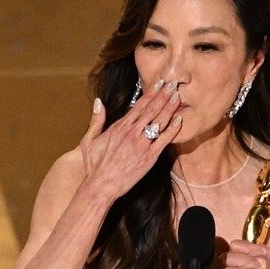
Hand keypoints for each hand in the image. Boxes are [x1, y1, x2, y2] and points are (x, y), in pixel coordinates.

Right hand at [79, 80, 181, 199]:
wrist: (100, 186)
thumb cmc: (94, 166)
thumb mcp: (89, 140)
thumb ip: (96, 120)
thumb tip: (98, 102)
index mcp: (119, 127)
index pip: (139, 105)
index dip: (151, 93)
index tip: (159, 83)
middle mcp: (132, 133)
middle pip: (151, 110)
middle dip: (163, 95)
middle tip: (174, 84)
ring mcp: (141, 145)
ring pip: (159, 122)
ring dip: (169, 108)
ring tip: (178, 97)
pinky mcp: (149, 158)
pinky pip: (163, 141)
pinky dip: (172, 129)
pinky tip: (180, 120)